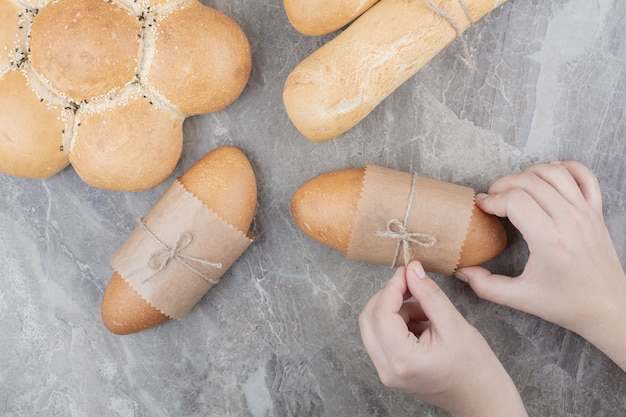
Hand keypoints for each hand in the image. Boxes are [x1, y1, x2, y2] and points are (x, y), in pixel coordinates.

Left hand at [359, 261, 526, 416]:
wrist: (483, 399)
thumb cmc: (475, 368)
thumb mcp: (453, 323)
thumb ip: (428, 294)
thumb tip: (412, 270)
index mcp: (402, 359)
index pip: (381, 312)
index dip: (393, 286)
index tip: (408, 271)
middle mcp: (387, 369)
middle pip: (369, 319)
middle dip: (389, 297)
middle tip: (412, 284)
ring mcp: (386, 372)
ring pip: (373, 327)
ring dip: (394, 310)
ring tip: (426, 311)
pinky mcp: (391, 370)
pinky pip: (382, 337)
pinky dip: (397, 323)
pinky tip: (422, 323)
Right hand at [455, 161, 625, 369]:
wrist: (607, 307)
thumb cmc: (566, 303)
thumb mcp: (520, 298)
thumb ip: (485, 286)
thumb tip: (461, 271)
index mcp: (548, 240)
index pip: (513, 200)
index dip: (491, 199)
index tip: (482, 207)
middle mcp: (568, 220)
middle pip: (529, 181)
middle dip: (503, 185)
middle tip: (492, 198)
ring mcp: (585, 212)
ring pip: (553, 172)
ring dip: (528, 173)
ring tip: (515, 187)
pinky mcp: (596, 211)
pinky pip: (584, 176)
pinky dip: (565, 168)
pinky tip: (549, 176)